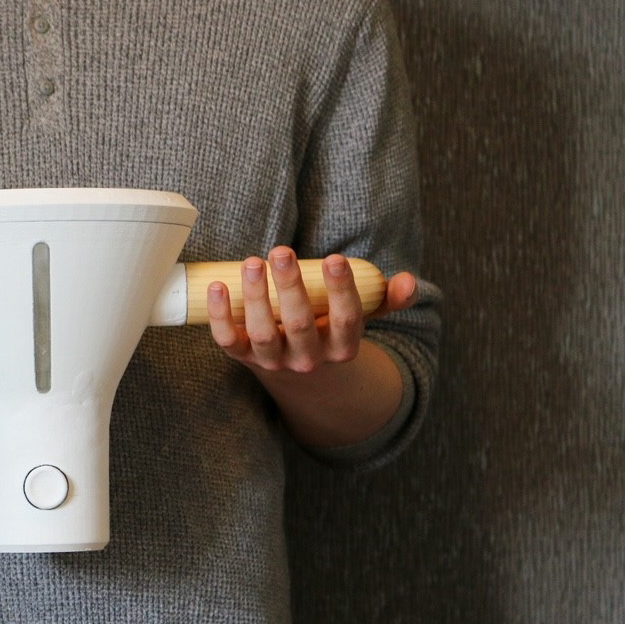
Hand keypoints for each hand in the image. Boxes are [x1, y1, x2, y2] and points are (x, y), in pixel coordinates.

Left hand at [207, 247, 417, 373]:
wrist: (298, 373)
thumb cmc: (330, 330)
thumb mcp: (363, 317)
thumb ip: (387, 298)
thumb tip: (408, 281)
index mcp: (342, 347)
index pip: (346, 319)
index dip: (342, 290)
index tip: (335, 259)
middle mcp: (308, 359)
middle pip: (300, 324)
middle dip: (290, 287)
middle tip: (281, 250)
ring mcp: (273, 361)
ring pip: (264, 333)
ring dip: (255, 298)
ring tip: (253, 262)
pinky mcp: (243, 358)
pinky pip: (228, 341)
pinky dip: (218, 316)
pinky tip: (216, 287)